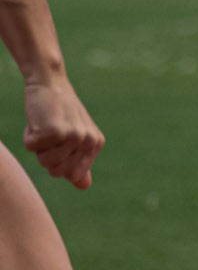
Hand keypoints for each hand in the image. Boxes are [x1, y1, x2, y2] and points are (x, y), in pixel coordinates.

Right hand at [24, 74, 102, 188]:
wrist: (50, 83)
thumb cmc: (60, 111)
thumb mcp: (74, 136)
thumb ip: (78, 162)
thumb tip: (85, 187)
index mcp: (95, 145)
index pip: (72, 174)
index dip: (58, 161)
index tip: (60, 142)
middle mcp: (88, 142)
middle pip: (56, 171)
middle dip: (46, 155)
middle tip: (50, 132)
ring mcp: (72, 137)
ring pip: (43, 161)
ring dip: (37, 146)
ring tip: (45, 126)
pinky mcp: (54, 131)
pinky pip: (31, 147)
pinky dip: (28, 135)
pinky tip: (38, 120)